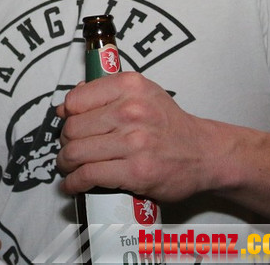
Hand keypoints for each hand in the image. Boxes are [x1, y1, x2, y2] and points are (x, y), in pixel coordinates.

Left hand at [56, 71, 215, 202]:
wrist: (203, 153)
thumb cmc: (168, 124)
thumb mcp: (142, 93)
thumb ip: (106, 93)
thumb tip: (66, 106)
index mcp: (130, 86)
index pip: (76, 99)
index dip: (67, 115)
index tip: (67, 123)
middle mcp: (131, 110)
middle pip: (73, 129)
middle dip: (65, 142)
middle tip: (69, 149)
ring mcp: (134, 142)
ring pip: (76, 153)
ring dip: (66, 164)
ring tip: (68, 166)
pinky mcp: (136, 171)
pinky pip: (89, 175)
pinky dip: (74, 182)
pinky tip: (73, 184)